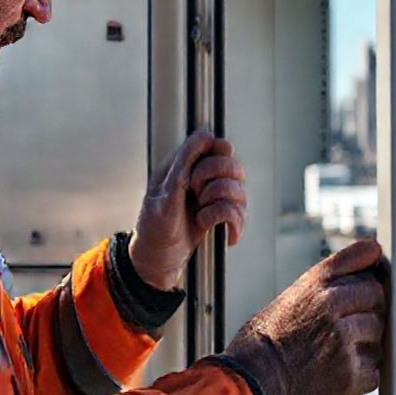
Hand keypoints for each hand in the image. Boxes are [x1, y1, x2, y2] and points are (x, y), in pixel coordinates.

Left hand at [129, 130, 247, 290]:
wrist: (157, 261)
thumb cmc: (154, 226)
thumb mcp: (164, 192)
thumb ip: (185, 162)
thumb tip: (205, 133)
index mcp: (190, 167)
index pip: (219, 146)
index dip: (217, 154)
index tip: (199, 171)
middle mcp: (208, 180)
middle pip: (234, 167)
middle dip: (214, 182)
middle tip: (195, 193)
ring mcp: (219, 201)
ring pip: (240, 191)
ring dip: (218, 204)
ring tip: (200, 215)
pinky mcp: (225, 221)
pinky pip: (241, 214)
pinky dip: (226, 222)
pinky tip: (210, 227)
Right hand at [223, 241, 388, 394]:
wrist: (252, 381)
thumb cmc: (264, 342)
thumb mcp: (290, 297)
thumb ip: (327, 280)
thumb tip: (365, 260)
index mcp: (314, 283)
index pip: (360, 258)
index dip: (368, 266)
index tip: (372, 269)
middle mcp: (331, 305)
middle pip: (376, 294)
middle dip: (369, 305)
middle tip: (350, 320)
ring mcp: (344, 339)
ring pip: (379, 330)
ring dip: (367, 339)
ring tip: (339, 347)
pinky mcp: (353, 373)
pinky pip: (375, 365)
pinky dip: (363, 370)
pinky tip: (339, 368)